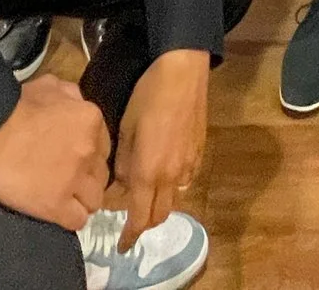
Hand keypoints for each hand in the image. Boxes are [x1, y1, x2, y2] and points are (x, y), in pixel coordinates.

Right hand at [0, 75, 110, 232]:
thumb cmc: (14, 105)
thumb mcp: (48, 85)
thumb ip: (70, 95)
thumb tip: (76, 103)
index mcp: (90, 121)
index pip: (102, 148)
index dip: (88, 157)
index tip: (73, 161)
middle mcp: (90, 152)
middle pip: (100, 175)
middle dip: (86, 179)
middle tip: (66, 179)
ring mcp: (75, 180)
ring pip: (94, 201)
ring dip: (81, 200)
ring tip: (62, 198)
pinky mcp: (57, 206)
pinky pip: (77, 220)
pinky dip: (69, 218)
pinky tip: (56, 212)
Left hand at [108, 48, 208, 249]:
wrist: (182, 74)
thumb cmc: (146, 97)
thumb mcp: (124, 129)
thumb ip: (122, 163)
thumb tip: (119, 182)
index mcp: (148, 172)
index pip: (139, 217)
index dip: (130, 235)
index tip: (122, 244)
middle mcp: (170, 176)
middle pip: (159, 215)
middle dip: (144, 223)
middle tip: (130, 220)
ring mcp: (188, 165)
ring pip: (174, 200)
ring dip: (159, 205)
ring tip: (145, 195)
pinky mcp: (199, 153)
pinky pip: (185, 181)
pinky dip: (172, 187)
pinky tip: (163, 172)